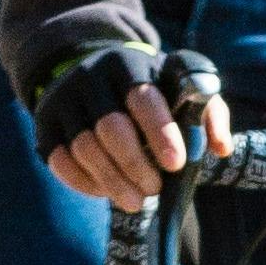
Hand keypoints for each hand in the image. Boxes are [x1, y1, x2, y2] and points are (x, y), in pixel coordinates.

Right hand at [49, 81, 219, 208]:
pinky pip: (60, 161)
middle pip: (110, 127)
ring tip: (136, 201)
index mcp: (128, 63)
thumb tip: (221, 148)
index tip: (177, 165)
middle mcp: (90, 77)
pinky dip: (84, 183)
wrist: (91, 71)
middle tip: (155, 189)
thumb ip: (208, 112)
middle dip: (136, 165)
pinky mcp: (45, 123)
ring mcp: (63, 100)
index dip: (160, 133)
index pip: (143, 98)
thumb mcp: (180, 86)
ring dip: (113, 182)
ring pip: (84, 149)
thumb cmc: (149, 88)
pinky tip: (106, 192)